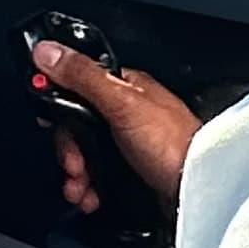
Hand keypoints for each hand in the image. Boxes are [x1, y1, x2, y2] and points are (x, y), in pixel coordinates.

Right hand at [32, 37, 199, 210]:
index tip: (50, 123)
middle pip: (79, 126)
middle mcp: (128, 113)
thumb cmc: (175, 145)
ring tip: (80, 188)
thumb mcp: (122, 104)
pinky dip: (90, 188)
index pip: (78, 87)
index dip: (60, 107)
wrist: (201, 193)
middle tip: (74, 165)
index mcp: (127, 87)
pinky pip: (99, 176)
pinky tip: (92, 197)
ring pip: (87, 154)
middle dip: (69, 150)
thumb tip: (48, 51)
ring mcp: (131, 143)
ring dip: (77, 174)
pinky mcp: (133, 170)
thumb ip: (83, 77)